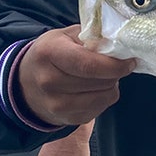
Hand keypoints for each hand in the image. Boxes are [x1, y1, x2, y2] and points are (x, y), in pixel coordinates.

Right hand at [19, 25, 136, 125]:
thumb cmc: (52, 53)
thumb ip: (92, 37)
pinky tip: (94, 89)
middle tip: (115, 65)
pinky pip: (100, 109)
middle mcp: (49, 81)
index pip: (89, 64)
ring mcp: (56, 104)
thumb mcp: (66, 36)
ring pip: (103, 96)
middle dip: (115, 73)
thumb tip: (120, 44)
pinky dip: (104, 98)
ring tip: (102, 76)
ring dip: (111, 85)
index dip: (114, 65)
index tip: (129, 61)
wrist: (27, 83)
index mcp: (49, 53)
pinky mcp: (67, 119)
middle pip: (99, 81)